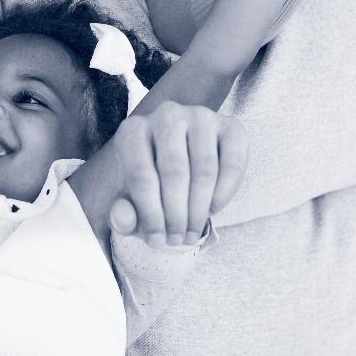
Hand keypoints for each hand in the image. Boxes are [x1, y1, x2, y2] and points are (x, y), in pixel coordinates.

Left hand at [107, 102, 247, 245]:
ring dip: (199, 209)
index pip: (141, 176)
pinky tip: (212, 210)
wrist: (182, 159)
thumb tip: (124, 220)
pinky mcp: (231, 125)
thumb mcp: (132, 201)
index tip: (156, 241)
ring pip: (205, 170)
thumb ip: (122, 214)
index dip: (150, 215)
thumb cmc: (152, 183)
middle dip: (177, 215)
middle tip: (178, 240)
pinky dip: (224, 193)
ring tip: (192, 232)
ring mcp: (201, 116)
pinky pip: (233, 163)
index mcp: (134, 130)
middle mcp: (166, 115)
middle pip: (175, 173)